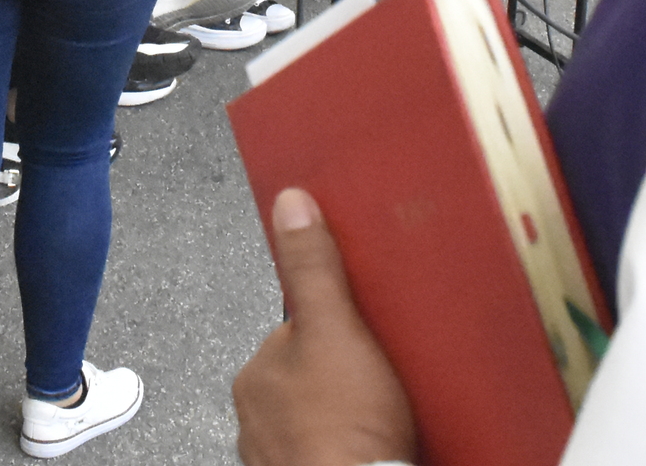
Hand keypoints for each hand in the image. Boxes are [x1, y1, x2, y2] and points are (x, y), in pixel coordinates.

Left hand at [233, 188, 415, 465]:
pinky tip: (381, 445)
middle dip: (343, 376)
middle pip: (309, 377)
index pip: (295, 333)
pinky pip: (335, 453)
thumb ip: (313, 269)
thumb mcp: (336, 329)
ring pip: (320, 420)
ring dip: (349, 417)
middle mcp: (258, 420)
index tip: (366, 334)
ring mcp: (281, 458)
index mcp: (257, 376)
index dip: (336, 327)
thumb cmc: (345, 433)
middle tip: (384, 378)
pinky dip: (353, 449)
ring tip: (389, 415)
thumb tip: (291, 205)